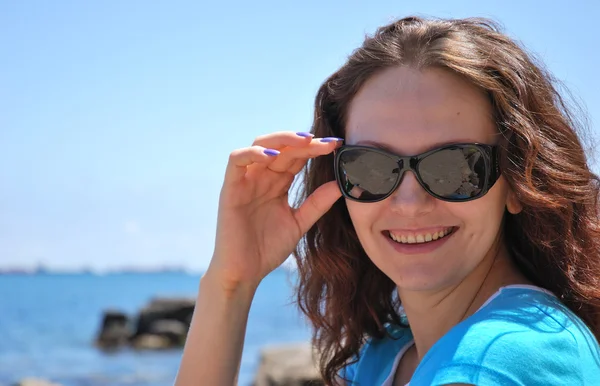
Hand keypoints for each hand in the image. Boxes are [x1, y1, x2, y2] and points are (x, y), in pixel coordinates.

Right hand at [206, 132, 342, 292]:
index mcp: (277, 183)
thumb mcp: (299, 223)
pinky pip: (236, 161)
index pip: (297, 157)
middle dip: (305, 142)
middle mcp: (261, 177)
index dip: (316, 149)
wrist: (243, 273)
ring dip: (281, 139)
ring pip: (259, 145)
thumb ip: (317, 204)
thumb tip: (341, 185)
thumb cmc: (266, 249)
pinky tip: (272, 157)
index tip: (338, 146)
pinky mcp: (230, 189)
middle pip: (282, 147)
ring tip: (304, 142)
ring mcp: (245, 181)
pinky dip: (253, 154)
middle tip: (328, 143)